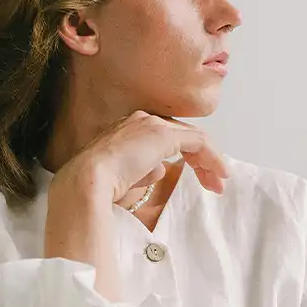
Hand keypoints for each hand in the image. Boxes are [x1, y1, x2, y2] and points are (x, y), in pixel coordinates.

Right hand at [51, 109, 229, 203]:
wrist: (88, 180)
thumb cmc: (100, 186)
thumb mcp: (125, 178)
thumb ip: (144, 171)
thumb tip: (160, 170)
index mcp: (129, 129)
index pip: (167, 139)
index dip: (186, 159)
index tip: (197, 180)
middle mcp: (142, 120)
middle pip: (183, 136)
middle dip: (202, 161)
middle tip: (214, 183)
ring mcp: (153, 125)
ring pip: (193, 138)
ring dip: (210, 162)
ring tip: (219, 182)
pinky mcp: (163, 134)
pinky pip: (198, 142)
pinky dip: (211, 158)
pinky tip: (218, 175)